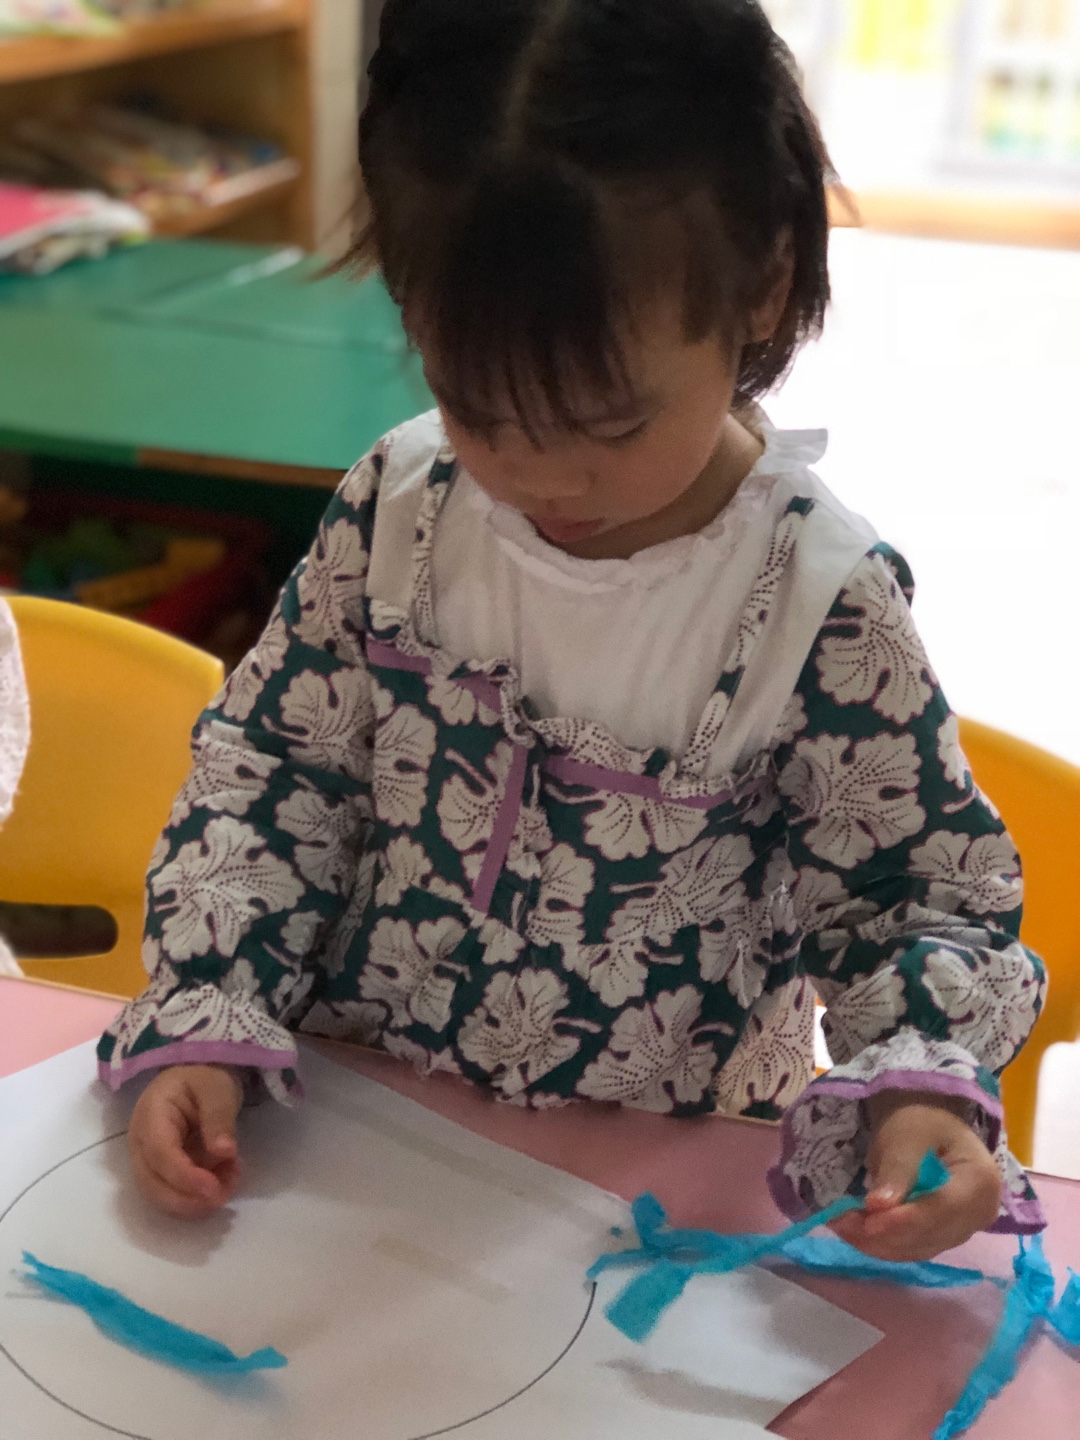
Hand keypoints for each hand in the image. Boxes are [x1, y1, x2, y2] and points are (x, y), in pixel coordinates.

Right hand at [129, 1064, 243, 1218]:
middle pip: (152, 1184)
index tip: (214, 1190)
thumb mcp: (217, 1088)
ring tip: (230, 1180)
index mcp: (150, 1114)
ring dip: (195, 1201)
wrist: (195, 1079)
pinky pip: (171, 1194)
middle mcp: (140, 1142)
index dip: (185, 1177)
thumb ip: (219, 1117)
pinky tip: (223, 1181)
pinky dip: (196, 1198)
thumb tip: (224, 1152)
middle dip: (189, 1198)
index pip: (160, 1154)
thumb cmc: (204, 1080)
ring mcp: (145, 1160)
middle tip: (225, 1193)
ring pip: (160, 1196)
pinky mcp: (158, 1172)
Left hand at [829, 1090, 1001, 1261]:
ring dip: (878, 1243)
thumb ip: (896, 1170)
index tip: (867, 1223)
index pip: (942, 1210)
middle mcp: (981, 1213)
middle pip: (930, 1235)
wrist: (930, 1128)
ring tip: (841, 1225)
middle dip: (883, 1234)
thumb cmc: (920, 1124)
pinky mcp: (947, 1237)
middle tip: (840, 1223)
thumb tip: (878, 1207)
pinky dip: (885, 1244)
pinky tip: (856, 1232)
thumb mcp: (906, 1137)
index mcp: (980, 1181)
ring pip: (919, 1247)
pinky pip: (915, 1248)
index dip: (904, 1221)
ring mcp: (967, 1229)